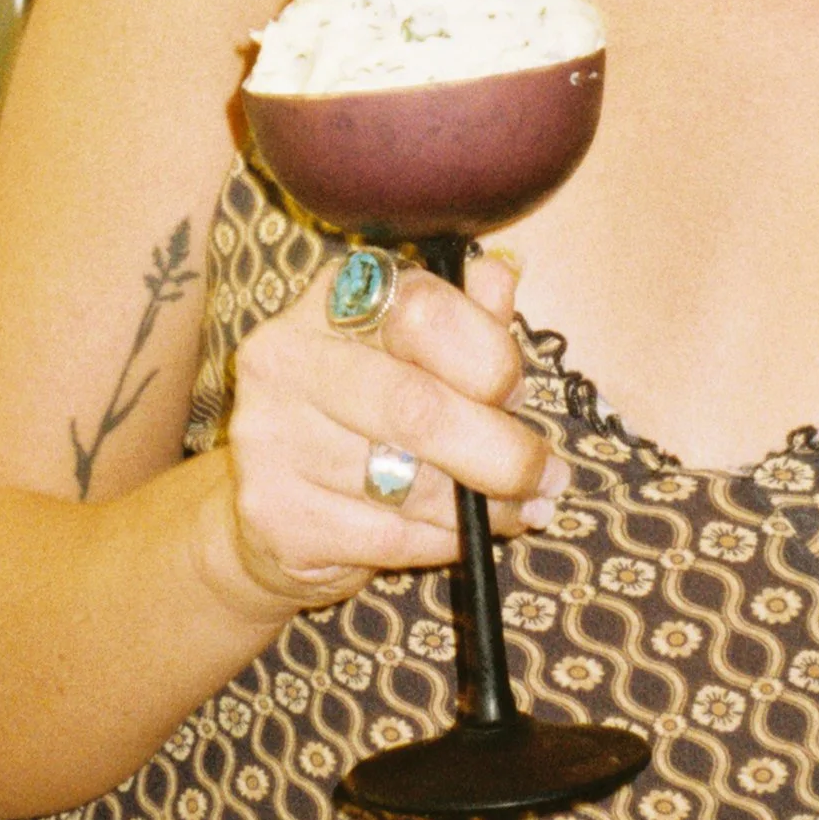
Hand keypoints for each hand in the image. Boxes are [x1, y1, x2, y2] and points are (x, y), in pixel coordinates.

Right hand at [212, 247, 569, 615]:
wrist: (276, 509)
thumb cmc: (366, 417)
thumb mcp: (415, 355)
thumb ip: (462, 316)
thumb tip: (501, 278)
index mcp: (332, 300)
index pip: (420, 307)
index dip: (489, 354)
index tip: (517, 392)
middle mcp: (287, 359)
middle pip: (417, 406)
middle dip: (502, 451)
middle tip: (546, 474)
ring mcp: (271, 439)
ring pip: (409, 483)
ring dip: (486, 506)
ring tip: (523, 508)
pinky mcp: (276, 516)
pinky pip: (389, 538)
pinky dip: (445, 541)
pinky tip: (467, 536)